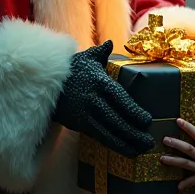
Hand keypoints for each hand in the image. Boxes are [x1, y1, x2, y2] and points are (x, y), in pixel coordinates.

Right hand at [55, 40, 154, 156]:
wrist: (44, 82)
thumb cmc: (71, 69)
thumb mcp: (86, 58)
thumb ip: (101, 53)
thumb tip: (110, 43)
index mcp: (98, 81)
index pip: (119, 98)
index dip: (133, 111)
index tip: (147, 120)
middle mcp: (92, 98)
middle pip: (116, 118)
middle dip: (134, 132)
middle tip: (150, 141)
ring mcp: (84, 112)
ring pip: (108, 131)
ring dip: (126, 142)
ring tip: (142, 149)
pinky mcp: (78, 123)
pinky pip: (99, 136)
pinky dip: (114, 145)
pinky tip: (127, 150)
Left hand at [160, 118, 194, 188]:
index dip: (188, 127)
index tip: (178, 121)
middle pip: (188, 149)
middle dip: (176, 143)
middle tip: (165, 139)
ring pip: (185, 163)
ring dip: (173, 160)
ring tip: (162, 158)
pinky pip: (191, 182)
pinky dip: (184, 184)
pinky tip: (178, 187)